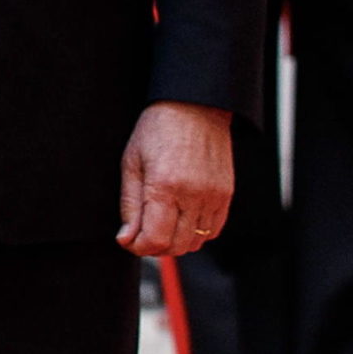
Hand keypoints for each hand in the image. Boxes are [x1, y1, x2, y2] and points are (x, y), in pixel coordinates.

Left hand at [117, 101, 232, 256]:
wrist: (194, 106)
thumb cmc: (158, 128)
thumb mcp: (132, 162)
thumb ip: (130, 204)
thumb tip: (126, 238)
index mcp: (165, 186)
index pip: (155, 240)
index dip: (138, 247)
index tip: (129, 240)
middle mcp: (193, 195)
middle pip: (176, 247)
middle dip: (154, 247)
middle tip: (141, 233)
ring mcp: (214, 197)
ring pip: (195, 242)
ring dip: (175, 241)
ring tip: (161, 224)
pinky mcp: (226, 195)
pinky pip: (212, 231)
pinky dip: (195, 233)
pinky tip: (181, 219)